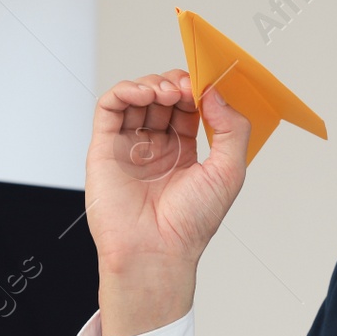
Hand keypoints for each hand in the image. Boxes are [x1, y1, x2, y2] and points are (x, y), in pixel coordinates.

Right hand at [85, 70, 250, 335]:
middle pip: (162, 98)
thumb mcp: (230, 172)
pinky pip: (109, 108)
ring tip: (166, 91)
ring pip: (136, 98)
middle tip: (185, 87)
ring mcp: (129, 147)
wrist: (156, 252)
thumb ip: (232, 129)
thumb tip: (216, 93)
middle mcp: (155, 148)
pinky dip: (124, 91)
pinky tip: (142, 93)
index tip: (206, 85)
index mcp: (184, 154)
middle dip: (175, 84)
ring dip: (152, 84)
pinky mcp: (104, 148)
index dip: (197, 91)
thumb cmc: (191, 225)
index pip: (189, 108)